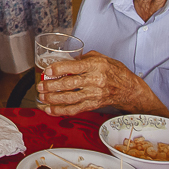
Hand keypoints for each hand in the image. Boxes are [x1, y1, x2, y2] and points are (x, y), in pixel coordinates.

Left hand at [38, 52, 159, 116]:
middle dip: (52, 86)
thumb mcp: (100, 57)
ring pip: (70, 98)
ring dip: (53, 99)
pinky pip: (74, 110)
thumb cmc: (114, 71)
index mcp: (95, 65)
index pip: (74, 66)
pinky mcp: (92, 105)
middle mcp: (94, 81)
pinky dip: (60, 111)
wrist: (128, 89)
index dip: (59, 69)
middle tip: (40, 85)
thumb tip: (66, 61)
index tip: (47, 70)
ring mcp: (93, 95)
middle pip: (69, 84)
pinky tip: (50, 109)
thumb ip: (82, 58)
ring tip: (42, 97)